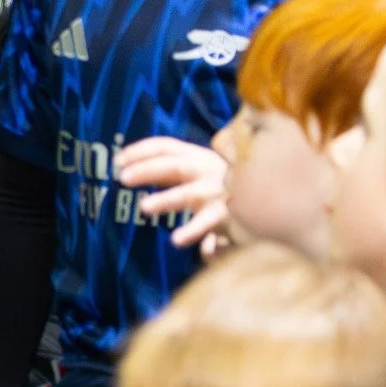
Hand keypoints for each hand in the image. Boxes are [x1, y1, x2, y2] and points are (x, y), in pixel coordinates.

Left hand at [113, 136, 229, 249]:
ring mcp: (218, 192)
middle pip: (173, 165)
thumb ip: (172, 170)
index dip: (140, 151)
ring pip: (188, 194)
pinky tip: (176, 240)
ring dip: (166, 199)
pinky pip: (207, 224)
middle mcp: (208, 169)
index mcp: (198, 155)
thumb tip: (130, 170)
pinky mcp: (228, 215)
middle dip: (147, 169)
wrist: (267, 196)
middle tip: (123, 178)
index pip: (166, 146)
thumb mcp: (199, 171)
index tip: (118, 159)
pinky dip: (193, 231)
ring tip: (144, 207)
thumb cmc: (224, 183)